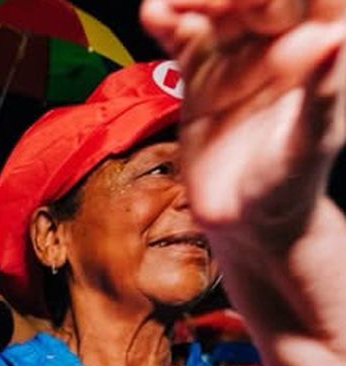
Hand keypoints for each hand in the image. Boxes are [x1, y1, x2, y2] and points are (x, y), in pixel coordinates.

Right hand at [140, 0, 345, 249]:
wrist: (244, 225)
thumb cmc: (289, 188)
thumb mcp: (307, 145)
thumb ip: (321, 93)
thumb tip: (334, 37)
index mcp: (323, 51)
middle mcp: (281, 44)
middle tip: (206, 3)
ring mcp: (238, 55)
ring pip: (216, 5)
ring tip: (166, 9)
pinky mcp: (200, 72)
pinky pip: (181, 34)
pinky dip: (165, 19)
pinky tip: (155, 17)